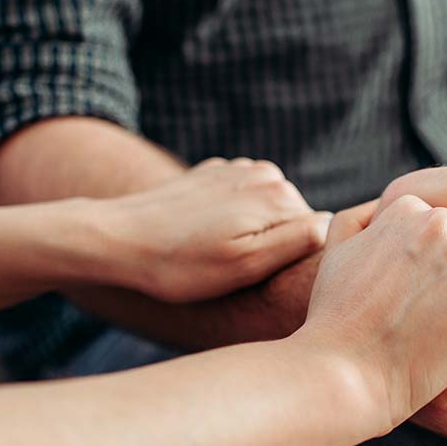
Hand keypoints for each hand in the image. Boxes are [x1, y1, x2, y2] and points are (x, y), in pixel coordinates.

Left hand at [95, 158, 331, 302]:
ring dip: (250, 235)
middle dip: (272, 246)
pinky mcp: (213, 175)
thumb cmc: (181, 264)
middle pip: (292, 222)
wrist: (116, 239)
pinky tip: (202, 237)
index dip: (292, 261)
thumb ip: (298, 241)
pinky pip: (240, 204)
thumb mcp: (247, 265)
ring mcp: (237, 170)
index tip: (258, 275)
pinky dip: (228, 222)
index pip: (317, 233)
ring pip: (266, 214)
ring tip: (215, 254)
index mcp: (279, 194)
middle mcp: (264, 173)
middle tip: (233, 269)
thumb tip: (331, 225)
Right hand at [297, 196, 446, 433]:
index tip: (407, 300)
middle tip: (419, 321)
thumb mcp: (339, 248)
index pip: (446, 230)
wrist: (343, 373)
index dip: (430, 271)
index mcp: (406, 207)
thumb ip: (372, 218)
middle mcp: (439, 224)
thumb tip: (417, 211)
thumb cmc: (335, 322)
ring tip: (436, 336)